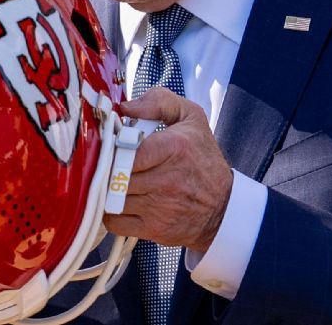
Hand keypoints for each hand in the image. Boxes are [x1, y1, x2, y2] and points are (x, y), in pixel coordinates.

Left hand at [103, 87, 232, 253]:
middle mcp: (167, 179)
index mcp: (174, 147)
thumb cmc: (202, 159)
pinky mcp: (154, 228)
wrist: (223, 207)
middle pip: (115, 172)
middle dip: (108, 167)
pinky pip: (114, 221)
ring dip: (108, 189)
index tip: (114, 144)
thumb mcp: (191, 118)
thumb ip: (159, 102)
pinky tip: (120, 201)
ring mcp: (159, 207)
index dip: (114, 145)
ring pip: (111, 196)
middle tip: (111, 162)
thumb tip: (126, 106)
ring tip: (116, 180)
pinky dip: (111, 213)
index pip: (126, 147)